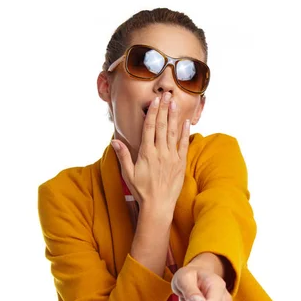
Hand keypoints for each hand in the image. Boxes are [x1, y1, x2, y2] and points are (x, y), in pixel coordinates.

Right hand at [111, 92, 190, 209]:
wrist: (158, 206)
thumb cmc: (142, 191)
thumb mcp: (128, 174)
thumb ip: (123, 155)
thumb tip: (114, 141)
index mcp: (147, 153)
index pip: (149, 128)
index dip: (152, 112)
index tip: (155, 100)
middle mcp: (160, 152)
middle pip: (162, 126)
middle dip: (164, 109)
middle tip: (166, 94)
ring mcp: (172, 157)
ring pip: (173, 132)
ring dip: (174, 116)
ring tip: (174, 102)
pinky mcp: (180, 164)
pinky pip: (183, 145)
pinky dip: (185, 133)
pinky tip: (186, 122)